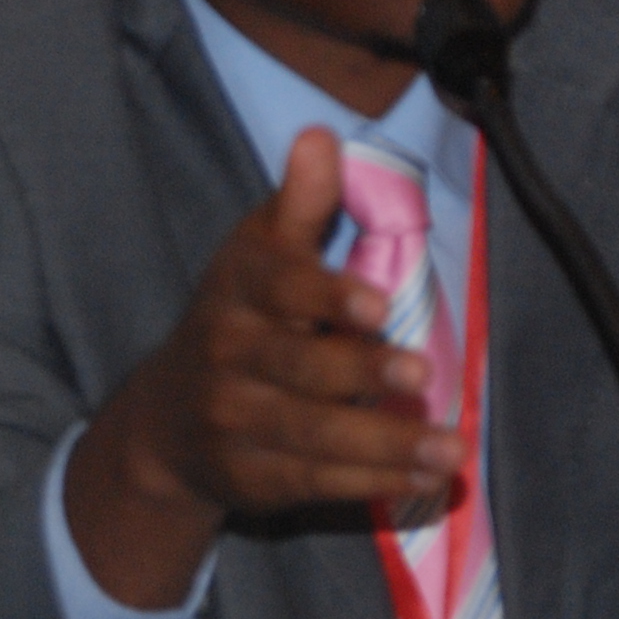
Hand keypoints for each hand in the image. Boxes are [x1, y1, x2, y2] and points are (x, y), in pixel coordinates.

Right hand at [66, 128, 457, 607]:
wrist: (167, 420)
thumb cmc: (240, 316)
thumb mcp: (258, 252)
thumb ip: (298, 203)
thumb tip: (322, 135)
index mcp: (237, 289)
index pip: (278, 287)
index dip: (325, 295)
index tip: (377, 304)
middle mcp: (228, 356)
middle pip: (299, 368)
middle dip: (362, 372)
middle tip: (423, 375)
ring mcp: (235, 422)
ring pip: (314, 434)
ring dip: (387, 443)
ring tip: (451, 450)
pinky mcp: (249, 479)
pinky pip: (315, 481)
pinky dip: (371, 483)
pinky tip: (422, 479)